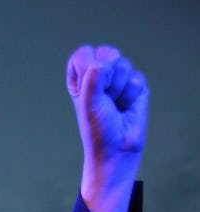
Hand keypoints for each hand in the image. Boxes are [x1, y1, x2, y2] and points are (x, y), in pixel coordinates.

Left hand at [67, 46, 148, 211]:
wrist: (117, 150)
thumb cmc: (97, 130)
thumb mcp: (88, 103)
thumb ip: (93, 77)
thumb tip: (106, 61)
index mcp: (82, 79)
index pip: (83, 54)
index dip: (86, 67)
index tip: (84, 88)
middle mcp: (100, 76)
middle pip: (106, 53)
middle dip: (106, 76)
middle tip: (103, 99)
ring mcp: (119, 80)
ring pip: (123, 64)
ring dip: (118, 88)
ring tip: (115, 105)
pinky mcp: (136, 87)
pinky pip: (137, 78)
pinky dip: (131, 94)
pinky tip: (127, 107)